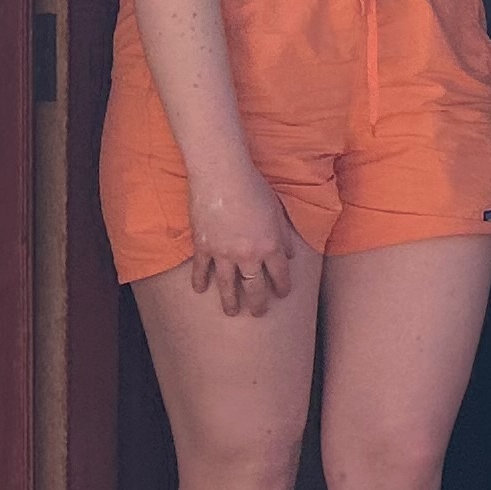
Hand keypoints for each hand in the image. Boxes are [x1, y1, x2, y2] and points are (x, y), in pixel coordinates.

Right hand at [184, 182, 307, 317]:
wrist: (222, 176)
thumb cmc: (254, 187)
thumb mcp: (277, 210)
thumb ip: (284, 234)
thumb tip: (290, 254)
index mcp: (270, 245)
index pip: (280, 274)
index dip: (283, 287)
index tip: (283, 295)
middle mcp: (248, 255)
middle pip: (254, 287)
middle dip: (258, 303)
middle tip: (258, 314)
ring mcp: (223, 253)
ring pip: (227, 285)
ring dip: (230, 301)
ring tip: (232, 312)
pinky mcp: (203, 246)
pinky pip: (201, 269)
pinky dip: (199, 281)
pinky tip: (200, 290)